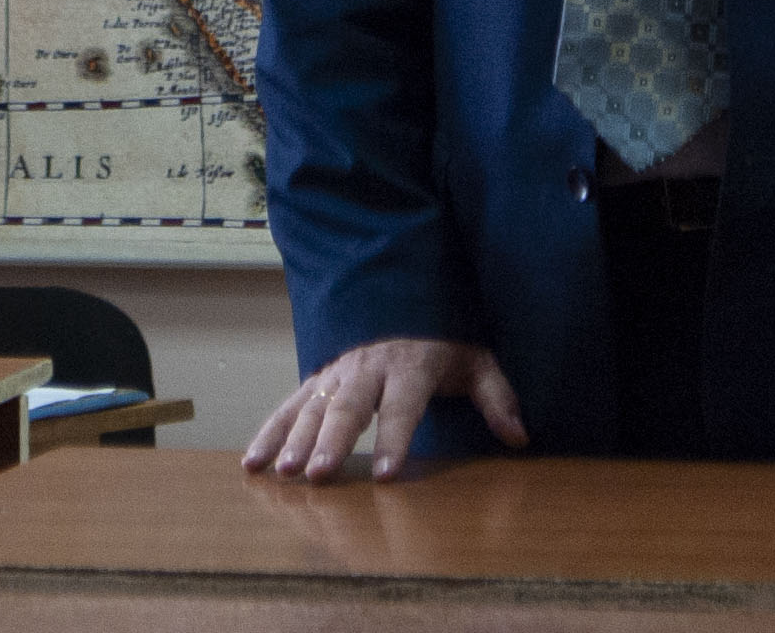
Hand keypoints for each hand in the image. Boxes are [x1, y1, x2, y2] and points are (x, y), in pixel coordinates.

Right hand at [241, 336, 525, 481]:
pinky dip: (269, 432)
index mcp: (411, 366)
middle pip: (348, 408)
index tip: (385, 474)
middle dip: (331, 442)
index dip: (394, 439)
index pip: (402, 406)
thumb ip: (497, 398)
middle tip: (318, 475)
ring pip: (312, 407)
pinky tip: (254, 462)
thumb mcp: (477, 363)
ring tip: (282, 472)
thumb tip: (520, 436)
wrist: (402, 298)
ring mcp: (338, 373)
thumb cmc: (443, 342)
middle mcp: (369, 369)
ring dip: (294, 440)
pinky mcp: (317, 378)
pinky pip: (289, 405)